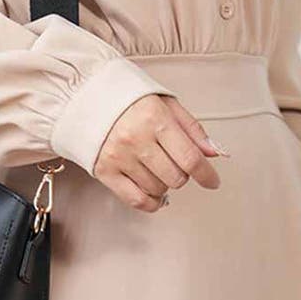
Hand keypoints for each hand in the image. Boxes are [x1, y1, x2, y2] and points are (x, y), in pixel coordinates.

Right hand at [94, 94, 228, 212]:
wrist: (86, 98)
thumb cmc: (128, 100)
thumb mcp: (165, 103)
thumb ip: (192, 129)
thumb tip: (214, 152)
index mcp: (154, 119)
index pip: (190, 158)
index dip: (207, 175)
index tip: (212, 181)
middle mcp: (135, 139)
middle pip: (176, 177)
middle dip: (182, 174)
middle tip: (174, 162)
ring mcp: (119, 157)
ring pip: (158, 189)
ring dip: (164, 183)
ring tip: (156, 167)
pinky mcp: (104, 171)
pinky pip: (136, 200)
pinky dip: (151, 202)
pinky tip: (154, 193)